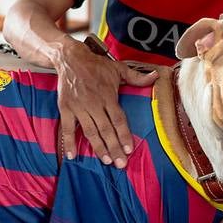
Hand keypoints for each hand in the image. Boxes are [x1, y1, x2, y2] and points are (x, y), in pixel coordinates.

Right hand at [55, 39, 156, 167]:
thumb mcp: (118, 68)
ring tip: (106, 160)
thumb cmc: (96, 65)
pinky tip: (72, 155)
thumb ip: (137, 77)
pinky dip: (68, 142)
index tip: (129, 149)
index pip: (118, 120)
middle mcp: (94, 104)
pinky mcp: (65, 108)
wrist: (71, 58)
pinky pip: (67, 128)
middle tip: (120, 163)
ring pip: (90, 131)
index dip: (124, 135)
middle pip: (106, 130)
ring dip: (98, 147)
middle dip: (114, 148)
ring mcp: (79, 107)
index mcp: (108, 96)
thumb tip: (156, 76)